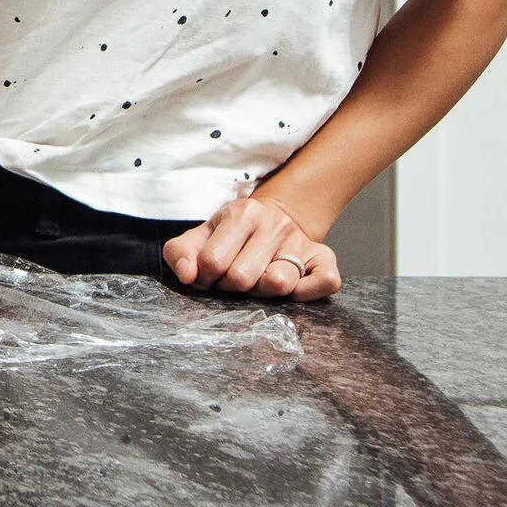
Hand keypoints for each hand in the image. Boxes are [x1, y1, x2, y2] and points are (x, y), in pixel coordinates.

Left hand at [164, 195, 342, 300]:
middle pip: (243, 277)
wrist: (277, 216)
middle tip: (234, 278)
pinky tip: (291, 289)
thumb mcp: (202, 234)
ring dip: (263, 292)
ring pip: (279, 283)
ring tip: (258, 281)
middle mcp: (274, 225)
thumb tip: (187, 276)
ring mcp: (301, 242)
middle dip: (231, 286)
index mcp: (241, 214)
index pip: (212, 260)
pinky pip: (325, 282)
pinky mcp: (325, 258)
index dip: (204, 277)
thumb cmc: (235, 233)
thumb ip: (181, 252)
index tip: (208, 275)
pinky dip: (307, 292)